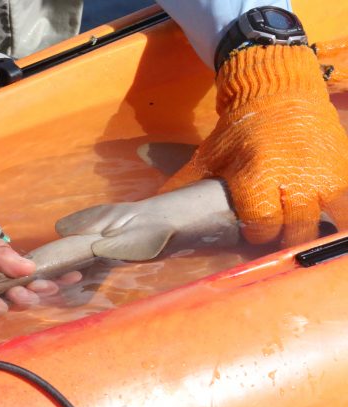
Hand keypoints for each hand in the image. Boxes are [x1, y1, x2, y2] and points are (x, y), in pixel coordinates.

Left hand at [161, 45, 347, 245]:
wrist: (279, 91)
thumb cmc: (238, 130)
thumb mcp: (208, 156)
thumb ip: (185, 185)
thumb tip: (153, 208)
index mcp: (256, 175)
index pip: (260, 225)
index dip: (255, 235)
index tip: (251, 235)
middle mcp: (294, 177)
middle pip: (294, 230)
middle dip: (283, 241)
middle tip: (275, 240)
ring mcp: (325, 174)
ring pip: (325, 222)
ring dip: (311, 234)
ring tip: (299, 236)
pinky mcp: (346, 170)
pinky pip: (347, 208)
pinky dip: (339, 221)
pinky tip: (328, 227)